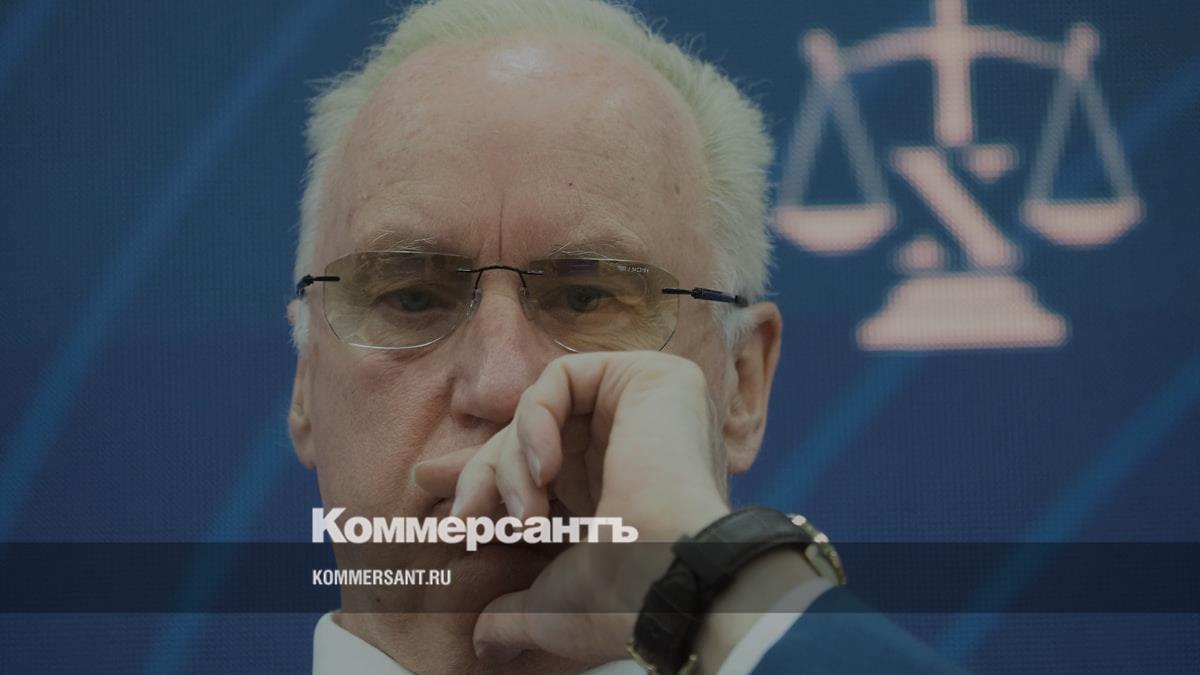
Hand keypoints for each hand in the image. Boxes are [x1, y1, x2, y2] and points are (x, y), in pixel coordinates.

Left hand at [413, 351, 732, 664]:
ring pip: (540, 410)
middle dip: (484, 477)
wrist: (672, 577)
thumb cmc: (625, 597)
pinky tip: (543, 471)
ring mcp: (644, 410)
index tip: (432, 491)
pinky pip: (562, 377)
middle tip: (460, 522)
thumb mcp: (555, 604)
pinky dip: (535, 420)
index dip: (484, 476)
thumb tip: (483, 642)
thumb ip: (516, 609)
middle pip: (531, 439)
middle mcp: (632, 447)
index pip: (538, 467)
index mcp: (616, 492)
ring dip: (511, 463)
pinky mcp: (650, 378)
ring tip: (522, 516)